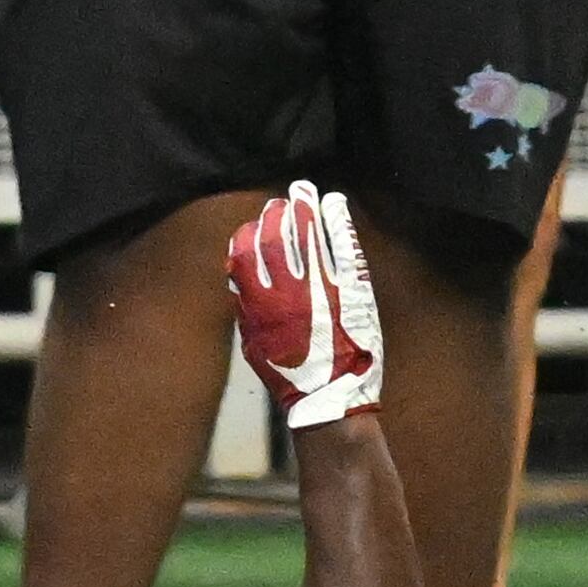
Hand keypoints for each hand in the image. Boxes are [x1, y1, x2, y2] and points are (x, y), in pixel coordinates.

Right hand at [228, 181, 385, 427]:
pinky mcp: (350, 287)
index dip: (248, 233)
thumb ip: (245, 308)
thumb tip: (237, 277)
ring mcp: (320, 286)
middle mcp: (287, 289)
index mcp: (260, 302)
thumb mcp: (254, 343)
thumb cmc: (290, 374)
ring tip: (302, 191)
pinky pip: (342, 246)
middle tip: (280, 202)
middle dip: (276, 215)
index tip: (254, 224)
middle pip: (275, 237)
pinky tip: (334, 202)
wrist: (330, 396)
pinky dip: (337, 221)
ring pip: (307, 235)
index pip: (245, 252)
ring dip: (303, 208)